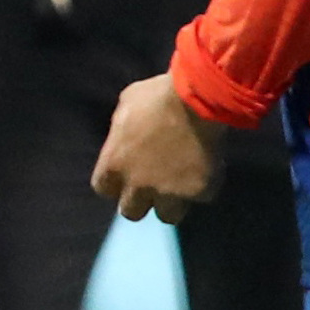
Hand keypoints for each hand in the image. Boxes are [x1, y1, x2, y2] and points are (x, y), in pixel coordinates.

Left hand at [91, 73, 223, 223]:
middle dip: (141, 200)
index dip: (115, 182)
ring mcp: (169, 192)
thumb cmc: (157, 95)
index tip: (126, 174)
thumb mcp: (127, 104)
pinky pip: (200, 197)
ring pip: (167, 215)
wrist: (197, 100)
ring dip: (172, 201)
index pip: (103, 188)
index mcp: (114, 163)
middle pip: (130, 211)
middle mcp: (138, 185)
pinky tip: (206, 166)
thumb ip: (122, 129)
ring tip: (182, 182)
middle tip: (153, 184)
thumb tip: (125, 135)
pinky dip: (202, 185)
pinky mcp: (198, 192)